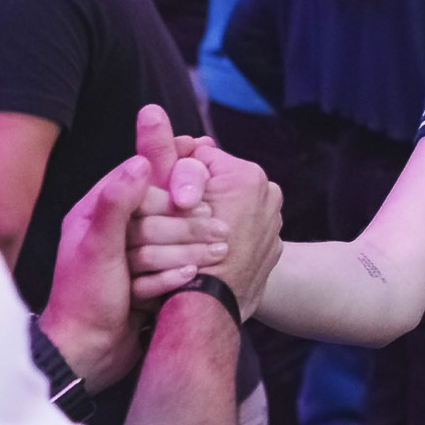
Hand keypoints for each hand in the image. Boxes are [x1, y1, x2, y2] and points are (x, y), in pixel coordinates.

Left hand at [41, 155, 209, 390]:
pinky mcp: (137, 284)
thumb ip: (116, 203)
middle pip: (158, 218)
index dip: (169, 192)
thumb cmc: (84, 299)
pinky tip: (195, 278)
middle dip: (188, 226)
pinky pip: (163, 274)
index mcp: (94, 214)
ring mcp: (126, 260)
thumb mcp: (97, 246)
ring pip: (165, 246)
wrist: (83, 355)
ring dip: (190, 250)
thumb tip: (141, 161)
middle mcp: (110, 233)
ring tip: (221, 252)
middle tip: (222, 231)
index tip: (198, 200)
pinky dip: (177, 276)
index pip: (140, 189)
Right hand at [128, 103, 282, 313]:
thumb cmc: (182, 255)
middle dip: (191, 195)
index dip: (171, 172)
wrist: (208, 314)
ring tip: (184, 237)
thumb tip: (151, 110)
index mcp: (245, 176)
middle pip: (214, 182)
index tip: (157, 192)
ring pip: (227, 208)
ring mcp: (274, 223)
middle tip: (169, 215)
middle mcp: (267, 194)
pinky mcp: (273, 249)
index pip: (197, 156)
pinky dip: (224, 238)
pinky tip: (204, 253)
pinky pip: (242, 233)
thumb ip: (161, 153)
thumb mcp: (166, 200)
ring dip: (206, 217)